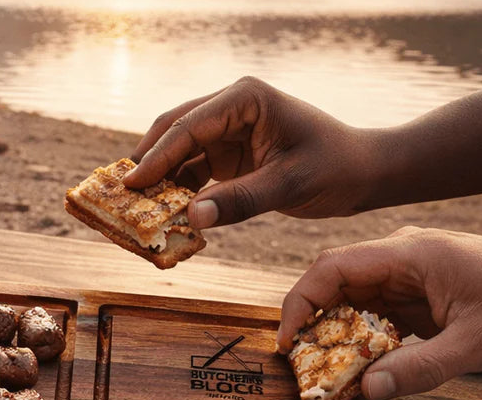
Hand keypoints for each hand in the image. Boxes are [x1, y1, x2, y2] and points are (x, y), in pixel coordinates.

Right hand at [121, 77, 383, 227]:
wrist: (363, 174)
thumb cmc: (336, 168)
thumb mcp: (289, 185)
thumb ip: (240, 201)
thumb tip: (190, 218)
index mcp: (245, 99)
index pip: (188, 126)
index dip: (156, 156)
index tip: (131, 184)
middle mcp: (230, 108)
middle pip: (173, 132)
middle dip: (147, 163)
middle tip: (119, 196)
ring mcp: (226, 132)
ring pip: (178, 154)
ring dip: (159, 181)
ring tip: (134, 210)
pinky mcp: (227, 156)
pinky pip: (192, 172)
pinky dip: (176, 193)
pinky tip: (163, 215)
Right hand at [276, 228, 481, 399]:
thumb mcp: (478, 344)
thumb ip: (421, 368)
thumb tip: (367, 390)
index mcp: (412, 254)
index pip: (332, 267)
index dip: (299, 303)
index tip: (286, 342)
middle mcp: (404, 257)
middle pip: (334, 282)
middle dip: (311, 323)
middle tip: (300, 367)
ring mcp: (412, 275)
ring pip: (353, 300)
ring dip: (336, 335)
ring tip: (325, 374)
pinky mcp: (421, 294)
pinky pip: (376, 313)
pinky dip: (362, 340)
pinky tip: (362, 369)